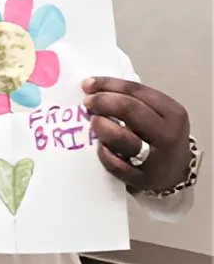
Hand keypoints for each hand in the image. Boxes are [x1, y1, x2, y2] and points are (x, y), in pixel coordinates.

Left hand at [82, 77, 190, 191]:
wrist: (174, 175)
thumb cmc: (159, 139)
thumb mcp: (159, 117)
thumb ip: (135, 102)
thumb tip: (95, 89)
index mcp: (173, 113)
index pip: (137, 91)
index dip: (109, 85)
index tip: (88, 84)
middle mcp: (167, 135)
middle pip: (129, 110)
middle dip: (102, 102)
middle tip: (87, 102)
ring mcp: (155, 159)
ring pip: (120, 137)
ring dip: (101, 126)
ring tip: (94, 123)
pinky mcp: (140, 179)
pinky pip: (114, 163)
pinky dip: (103, 152)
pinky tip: (100, 146)